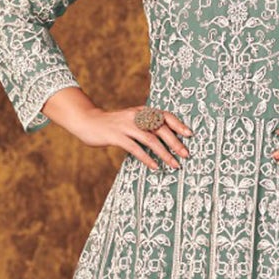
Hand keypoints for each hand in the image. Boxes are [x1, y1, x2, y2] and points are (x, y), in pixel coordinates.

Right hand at [43, 90, 192, 169]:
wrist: (89, 121)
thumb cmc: (114, 124)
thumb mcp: (132, 120)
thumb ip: (146, 126)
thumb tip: (166, 139)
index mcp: (142, 111)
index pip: (165, 116)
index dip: (178, 124)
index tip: (190, 134)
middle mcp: (136, 116)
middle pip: (161, 129)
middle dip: (176, 143)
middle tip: (186, 155)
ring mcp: (126, 126)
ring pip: (150, 140)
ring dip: (165, 153)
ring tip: (175, 164)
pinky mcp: (116, 136)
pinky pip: (135, 148)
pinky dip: (147, 158)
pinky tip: (155, 167)